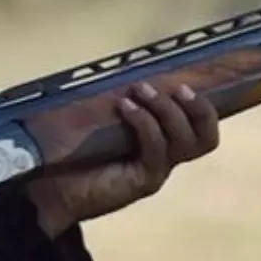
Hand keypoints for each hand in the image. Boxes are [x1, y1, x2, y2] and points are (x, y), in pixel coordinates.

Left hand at [23, 75, 223, 237]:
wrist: (53, 190)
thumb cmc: (74, 154)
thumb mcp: (102, 123)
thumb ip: (122, 105)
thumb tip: (130, 70)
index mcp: (161, 145)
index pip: (202, 130)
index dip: (204, 108)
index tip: (182, 84)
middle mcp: (165, 160)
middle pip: (206, 140)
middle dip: (199, 110)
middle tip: (177, 88)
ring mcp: (156, 172)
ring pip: (184, 142)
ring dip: (166, 110)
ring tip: (140, 91)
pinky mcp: (143, 182)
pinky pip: (156, 149)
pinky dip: (144, 123)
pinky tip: (125, 107)